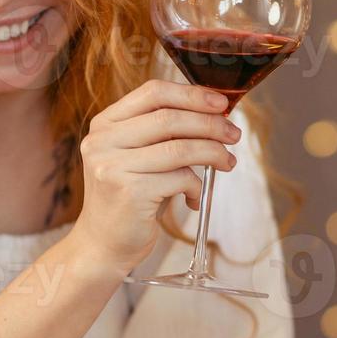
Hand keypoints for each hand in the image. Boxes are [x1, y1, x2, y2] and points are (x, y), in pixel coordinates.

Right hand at [71, 79, 240, 270]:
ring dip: (213, 153)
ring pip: (179, 148)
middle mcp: (103, 141)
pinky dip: (197, 187)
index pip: (153, 92)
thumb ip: (164, 133)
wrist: (103, 245)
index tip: (221, 103)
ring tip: (227, 162)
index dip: (192, 94)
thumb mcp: (140, 157)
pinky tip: (195, 198)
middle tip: (234, 135)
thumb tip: (215, 112)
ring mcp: (112, 166)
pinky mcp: (129, 192)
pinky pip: (180, 179)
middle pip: (169, 118)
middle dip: (210, 124)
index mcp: (105, 124)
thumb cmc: (131, 198)